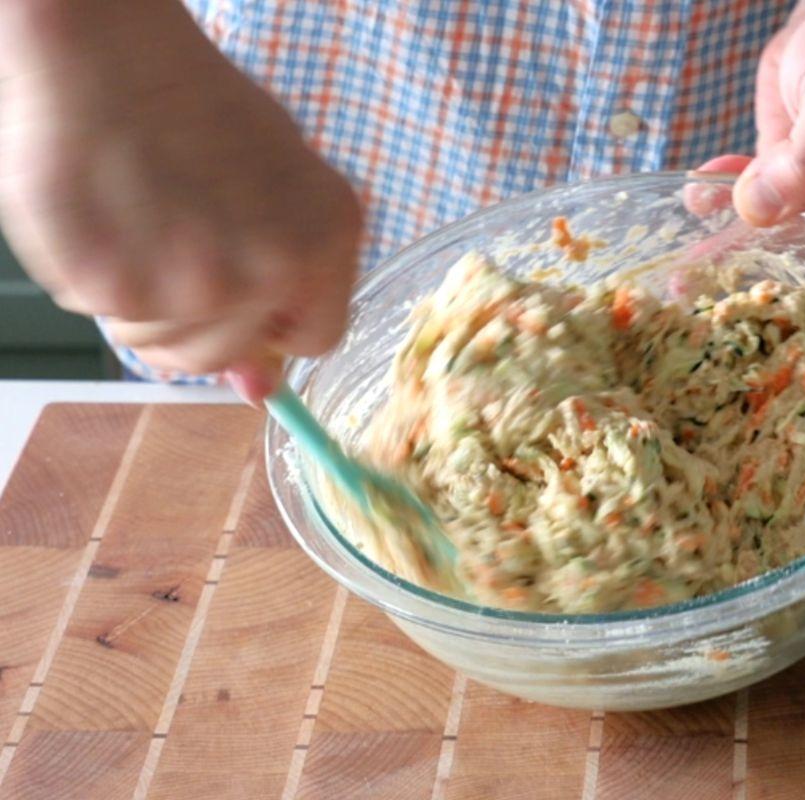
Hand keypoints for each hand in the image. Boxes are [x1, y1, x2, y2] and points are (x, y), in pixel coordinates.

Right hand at [0, 0, 362, 400]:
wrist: (112, 52)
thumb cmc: (199, 104)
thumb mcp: (278, 180)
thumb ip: (286, 281)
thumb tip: (259, 389)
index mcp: (329, 238)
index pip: (315, 340)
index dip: (274, 322)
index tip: (246, 297)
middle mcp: (271, 270)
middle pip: (233, 354)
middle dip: (204, 322)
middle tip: (176, 249)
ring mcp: (193, 284)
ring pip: (170, 349)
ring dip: (149, 308)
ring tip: (142, 227)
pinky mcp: (115, 285)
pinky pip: (110, 318)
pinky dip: (99, 282)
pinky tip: (107, 218)